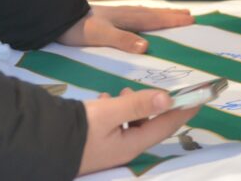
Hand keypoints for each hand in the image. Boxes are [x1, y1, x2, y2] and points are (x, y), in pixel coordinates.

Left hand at [58, 4, 193, 54]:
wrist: (57, 16)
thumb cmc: (77, 28)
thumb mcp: (100, 36)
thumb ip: (122, 40)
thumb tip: (146, 46)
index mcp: (126, 18)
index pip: (154, 20)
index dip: (173, 21)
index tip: (191, 20)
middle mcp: (124, 14)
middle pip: (153, 14)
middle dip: (171, 15)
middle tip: (190, 15)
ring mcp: (116, 14)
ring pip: (144, 14)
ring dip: (160, 14)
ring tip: (173, 14)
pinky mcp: (107, 17)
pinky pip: (134, 16)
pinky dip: (145, 17)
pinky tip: (142, 20)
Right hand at [79, 88, 198, 175]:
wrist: (41, 144)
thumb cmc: (78, 129)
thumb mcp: (110, 112)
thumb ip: (139, 104)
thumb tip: (168, 98)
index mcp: (132, 144)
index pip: (166, 126)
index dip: (183, 112)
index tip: (199, 100)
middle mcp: (123, 149)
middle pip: (150, 126)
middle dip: (156, 108)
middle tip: (157, 91)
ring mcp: (109, 148)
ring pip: (131, 125)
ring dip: (134, 108)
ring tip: (124, 93)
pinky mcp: (96, 143)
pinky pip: (115, 126)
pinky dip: (116, 112)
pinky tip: (104, 101)